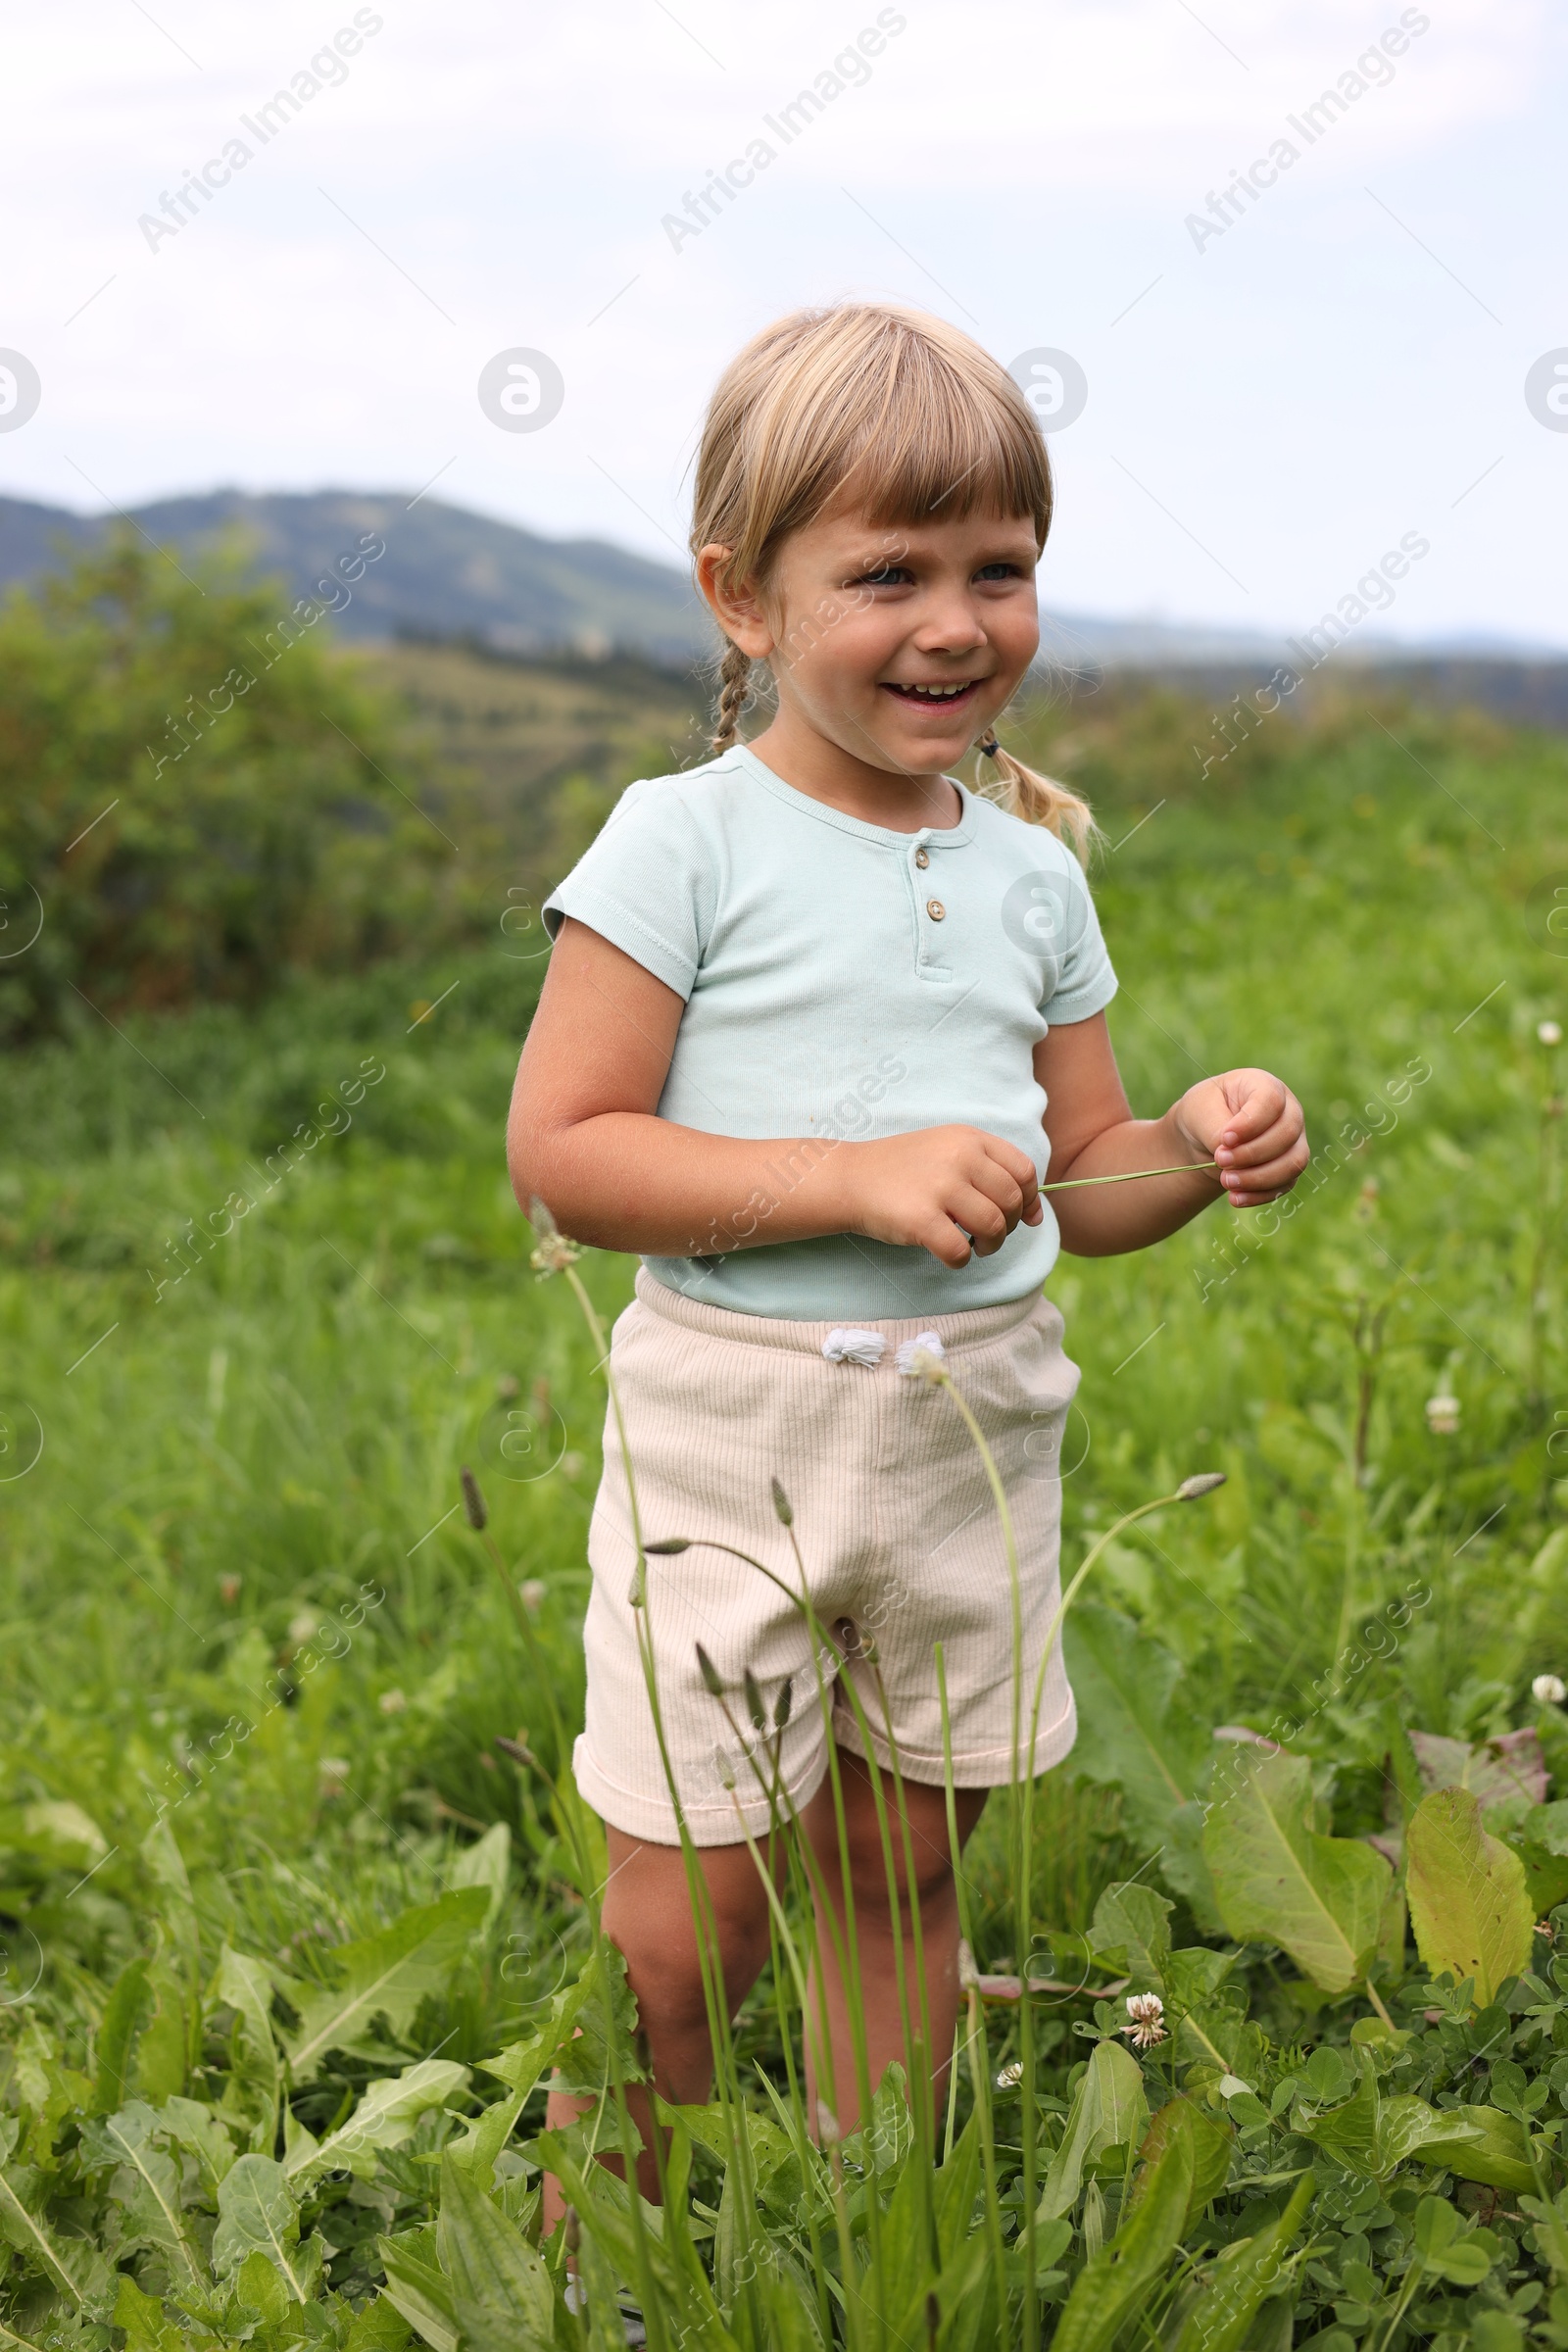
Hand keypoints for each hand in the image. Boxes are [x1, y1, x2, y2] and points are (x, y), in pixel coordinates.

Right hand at [836, 1125, 1042, 1267]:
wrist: (849, 1177)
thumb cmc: (904, 1169)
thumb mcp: (948, 1150)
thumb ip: (991, 1172)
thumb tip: (1036, 1217)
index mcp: (969, 1138)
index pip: (1023, 1170)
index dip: (1028, 1199)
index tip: (1019, 1216)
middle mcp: (959, 1157)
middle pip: (1010, 1201)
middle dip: (1008, 1226)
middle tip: (988, 1236)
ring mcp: (939, 1187)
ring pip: (993, 1226)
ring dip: (990, 1245)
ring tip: (975, 1246)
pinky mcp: (920, 1219)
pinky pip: (960, 1252)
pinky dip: (961, 1261)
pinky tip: (949, 1254)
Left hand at [1172, 1069, 1308, 1208]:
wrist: (1204, 1136)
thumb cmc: (1203, 1113)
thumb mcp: (1199, 1111)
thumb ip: (1215, 1128)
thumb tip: (1229, 1153)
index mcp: (1265, 1086)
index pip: (1271, 1101)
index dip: (1251, 1123)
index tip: (1225, 1139)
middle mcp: (1288, 1111)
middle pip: (1287, 1133)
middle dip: (1252, 1153)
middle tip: (1220, 1161)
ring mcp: (1294, 1140)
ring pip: (1294, 1162)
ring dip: (1260, 1177)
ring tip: (1226, 1182)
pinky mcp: (1289, 1166)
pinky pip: (1286, 1184)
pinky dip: (1261, 1194)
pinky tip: (1235, 1198)